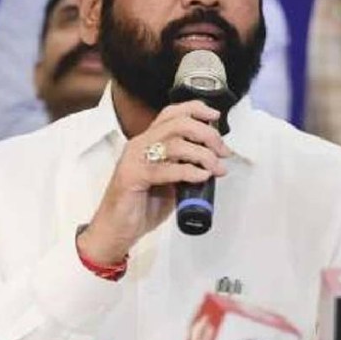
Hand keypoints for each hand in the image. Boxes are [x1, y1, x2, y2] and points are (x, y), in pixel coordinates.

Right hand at [77, 101, 230, 264]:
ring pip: (175, 144)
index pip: (173, 113)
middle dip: (208, 135)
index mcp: (149, 141)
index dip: (196, 109)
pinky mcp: (132, 177)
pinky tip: (202, 176)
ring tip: (216, 169)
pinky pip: (165, 169)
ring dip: (203, 155)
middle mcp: (140, 144)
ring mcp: (134, 159)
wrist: (117, 230)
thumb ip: (187, 165)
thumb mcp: (172, 180)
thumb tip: (216, 159)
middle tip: (223, 152)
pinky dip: (189, 171)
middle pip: (179, 124)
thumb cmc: (143, 205)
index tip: (216, 116)